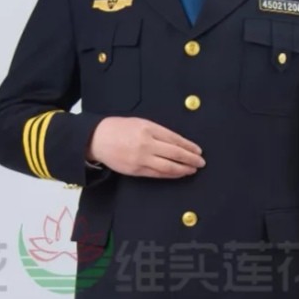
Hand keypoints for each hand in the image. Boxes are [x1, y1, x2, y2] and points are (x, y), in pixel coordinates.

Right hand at [86, 117, 205, 177]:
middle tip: (201, 163)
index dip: (189, 147)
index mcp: (149, 129)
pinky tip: (177, 174)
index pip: (175, 139)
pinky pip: (157, 174)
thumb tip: (178, 143)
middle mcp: (146, 144)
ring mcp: (141, 158)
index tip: (198, 151)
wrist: (98, 139)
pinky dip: (170, 175)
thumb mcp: (140, 123)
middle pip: (175, 154)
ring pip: (168, 167)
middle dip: (190, 159)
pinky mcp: (136, 170)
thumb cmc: (119, 129)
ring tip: (192, 170)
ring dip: (182, 169)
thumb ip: (158, 132)